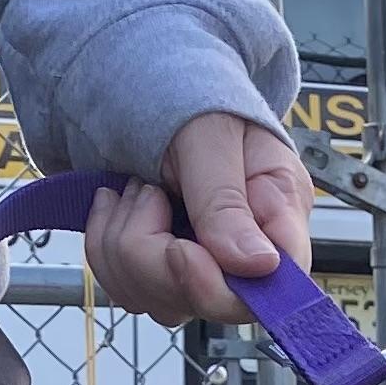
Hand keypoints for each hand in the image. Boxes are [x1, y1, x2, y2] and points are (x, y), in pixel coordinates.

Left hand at [84, 113, 313, 326]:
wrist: (144, 80)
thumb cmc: (189, 92)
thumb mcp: (210, 134)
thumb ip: (228, 201)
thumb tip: (258, 266)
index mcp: (278, 215)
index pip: (275, 290)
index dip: (223, 288)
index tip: (181, 252)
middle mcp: (246, 255)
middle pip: (206, 305)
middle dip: (154, 256)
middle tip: (146, 191)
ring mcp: (205, 269)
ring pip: (160, 303)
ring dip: (126, 243)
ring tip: (135, 187)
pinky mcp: (163, 273)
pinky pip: (127, 291)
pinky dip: (107, 246)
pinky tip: (117, 204)